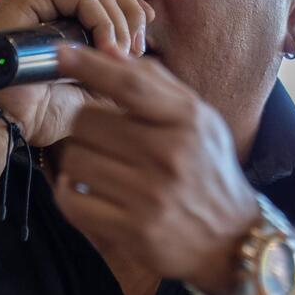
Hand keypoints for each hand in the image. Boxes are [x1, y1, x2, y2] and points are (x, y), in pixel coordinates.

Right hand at [0, 0, 154, 147]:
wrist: (2, 120)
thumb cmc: (37, 108)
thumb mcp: (87, 84)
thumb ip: (110, 64)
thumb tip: (144, 54)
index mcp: (55, 7)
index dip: (131, 9)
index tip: (142, 42)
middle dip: (131, 15)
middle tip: (134, 51)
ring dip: (118, 24)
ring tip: (118, 58)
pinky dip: (102, 22)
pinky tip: (106, 50)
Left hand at [52, 42, 259, 287]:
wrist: (234, 242)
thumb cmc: (209, 173)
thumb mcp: (201, 121)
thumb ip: (157, 85)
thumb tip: (109, 52)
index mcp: (188, 122)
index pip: (130, 84)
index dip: (89, 65)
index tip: (60, 54)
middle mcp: (171, 155)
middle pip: (88, 122)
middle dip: (85, 128)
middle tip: (98, 141)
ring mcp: (152, 196)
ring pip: (76, 161)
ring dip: (77, 164)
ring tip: (98, 170)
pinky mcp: (135, 231)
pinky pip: (73, 202)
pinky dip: (70, 196)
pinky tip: (87, 194)